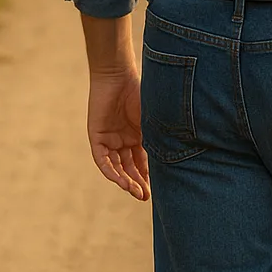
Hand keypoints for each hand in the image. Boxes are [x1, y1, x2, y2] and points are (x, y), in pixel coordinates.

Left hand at [88, 67, 149, 200]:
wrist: (119, 75)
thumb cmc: (141, 92)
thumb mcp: (153, 119)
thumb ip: (158, 137)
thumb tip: (174, 159)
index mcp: (138, 135)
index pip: (142, 161)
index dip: (148, 176)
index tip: (155, 189)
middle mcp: (123, 140)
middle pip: (129, 167)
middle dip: (137, 183)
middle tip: (145, 197)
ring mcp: (110, 139)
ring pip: (116, 167)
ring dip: (125, 180)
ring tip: (135, 192)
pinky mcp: (97, 137)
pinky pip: (102, 160)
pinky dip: (111, 171)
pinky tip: (121, 181)